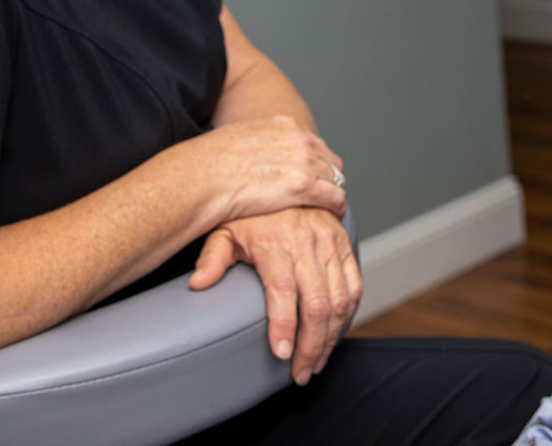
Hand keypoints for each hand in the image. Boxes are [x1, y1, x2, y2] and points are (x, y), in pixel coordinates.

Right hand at [174, 115, 346, 222]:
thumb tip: (255, 156)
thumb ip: (258, 143)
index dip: (314, 163)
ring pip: (336, 179)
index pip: (314, 143)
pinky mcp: (304, 186)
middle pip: (329, 160)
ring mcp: (304, 161)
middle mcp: (299, 138)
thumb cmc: (211, 163)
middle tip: (320, 197)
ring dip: (331, 193)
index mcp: (284, 125)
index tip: (311, 178)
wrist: (204, 177)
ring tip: (325, 210)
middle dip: (326, 178)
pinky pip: (335, 197)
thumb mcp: (238, 138)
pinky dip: (335, 208)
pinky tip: (328, 217)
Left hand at [189, 207, 361, 385]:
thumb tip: (198, 284)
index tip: (281, 354)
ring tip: (315, 362)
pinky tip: (334, 334)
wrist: (284, 179)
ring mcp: (330, 243)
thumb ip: (212, 257)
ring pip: (338, 301)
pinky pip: (354, 286)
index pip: (283, 291)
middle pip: (316, 304)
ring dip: (330, 338)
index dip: (284, 326)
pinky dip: (347, 315)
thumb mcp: (225, 228)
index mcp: (275, 241)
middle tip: (299, 372)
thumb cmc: (251, 210)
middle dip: (310, 346)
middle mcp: (307, 242)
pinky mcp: (345, 245)